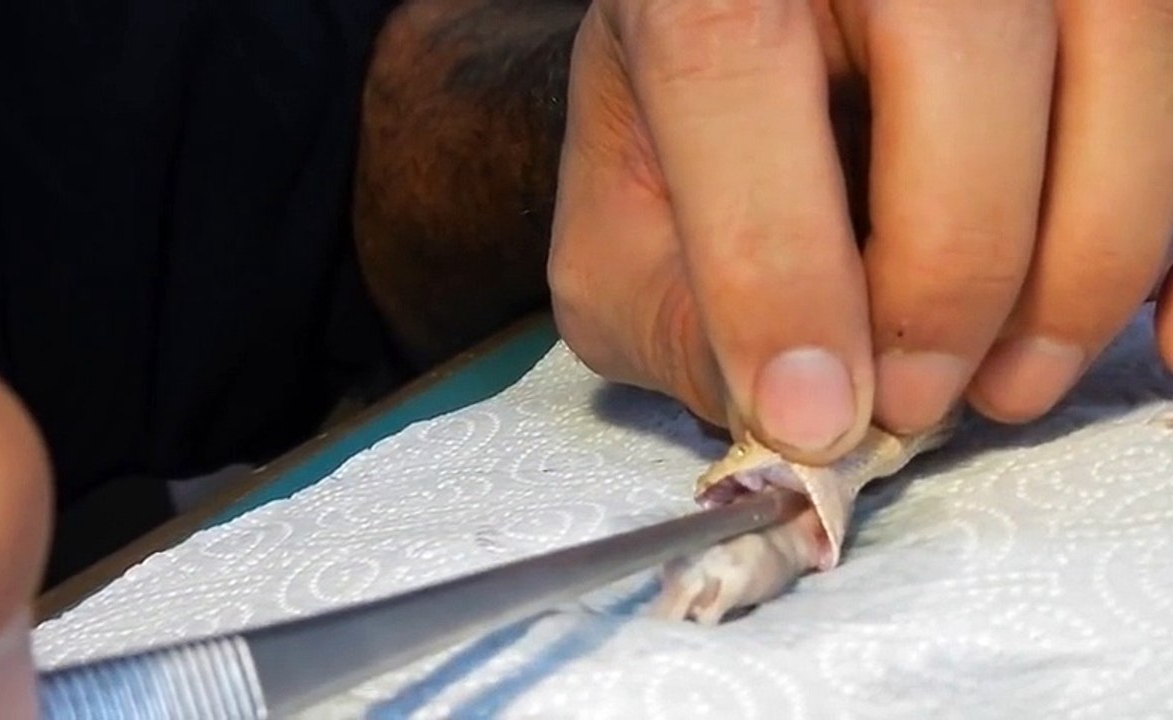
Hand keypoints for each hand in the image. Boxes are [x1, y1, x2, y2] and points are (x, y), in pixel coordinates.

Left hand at [550, 1, 1172, 461]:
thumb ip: (672, 309)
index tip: (814, 418)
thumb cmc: (684, 109)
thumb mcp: (626, 206)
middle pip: (964, 56)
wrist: (757, 14)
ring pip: (1120, 65)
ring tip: (1007, 383)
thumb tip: (797, 418)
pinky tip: (1152, 338)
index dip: (777, 267)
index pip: (731, 69)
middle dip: (952, 274)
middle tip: (916, 404)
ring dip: (1082, 263)